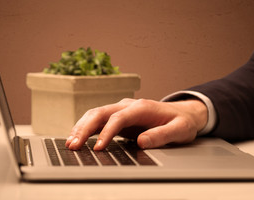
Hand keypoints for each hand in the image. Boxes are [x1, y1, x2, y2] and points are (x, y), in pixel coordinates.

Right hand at [65, 98, 207, 150]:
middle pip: (101, 112)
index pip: (118, 118)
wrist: (183, 113)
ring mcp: (122, 110)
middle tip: (74, 145)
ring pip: (96, 114)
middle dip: (85, 128)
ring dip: (81, 127)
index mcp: (142, 107)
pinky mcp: (119, 116)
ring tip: (70, 142)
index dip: (106, 132)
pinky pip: (99, 120)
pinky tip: (78, 137)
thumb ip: (162, 135)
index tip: (98, 147)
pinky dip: (86, 127)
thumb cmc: (181, 121)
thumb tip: (142, 142)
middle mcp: (129, 106)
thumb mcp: (179, 130)